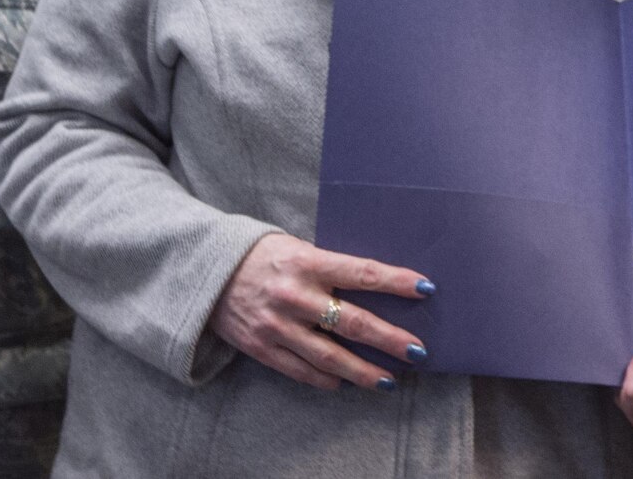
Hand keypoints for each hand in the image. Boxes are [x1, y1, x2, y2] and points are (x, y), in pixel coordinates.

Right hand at [210, 233, 432, 390]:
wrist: (207, 273)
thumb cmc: (262, 255)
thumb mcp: (296, 247)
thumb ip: (328, 265)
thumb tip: (373, 282)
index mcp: (306, 262)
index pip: (361, 272)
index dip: (395, 281)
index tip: (425, 289)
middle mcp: (294, 295)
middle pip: (353, 322)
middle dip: (389, 339)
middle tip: (417, 350)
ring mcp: (277, 325)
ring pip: (330, 357)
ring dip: (364, 371)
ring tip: (389, 380)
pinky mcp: (262, 348)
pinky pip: (301, 371)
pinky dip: (327, 380)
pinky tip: (346, 385)